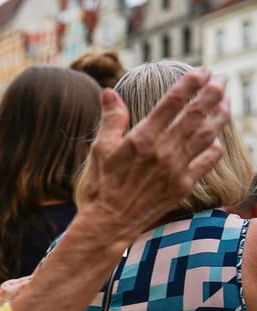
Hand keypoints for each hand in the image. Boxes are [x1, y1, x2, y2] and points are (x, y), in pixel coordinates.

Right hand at [79, 68, 229, 246]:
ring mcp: (176, 168)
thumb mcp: (100, 149)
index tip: (201, 70)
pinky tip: (215, 139)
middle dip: (212, 93)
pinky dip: (214, 147)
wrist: (109, 223)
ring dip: (219, 116)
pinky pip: (207, 161)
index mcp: (141, 138)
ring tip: (225, 103)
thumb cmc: (101, 186)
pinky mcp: (183, 185)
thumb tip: (110, 92)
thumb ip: (111, 119)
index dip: (190, 83)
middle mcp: (162, 150)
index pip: (172, 102)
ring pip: (206, 134)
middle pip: (196, 114)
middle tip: (220, 79)